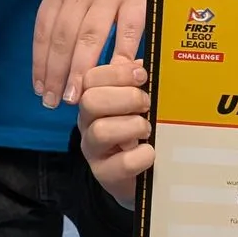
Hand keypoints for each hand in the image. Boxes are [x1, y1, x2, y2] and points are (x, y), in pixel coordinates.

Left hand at [34, 0, 177, 106]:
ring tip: (78, 98)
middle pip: (63, 38)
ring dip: (82, 71)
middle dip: (56, 74)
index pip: (44, 29)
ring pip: (90, 37)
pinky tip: (115, 75)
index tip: (39, 88)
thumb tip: (56, 42)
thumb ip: (66, 1)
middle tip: (54, 103)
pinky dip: (121, 54)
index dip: (40, 61)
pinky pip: (128, 29)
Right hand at [77, 59, 154, 206]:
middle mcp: (88, 122)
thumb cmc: (139, 132)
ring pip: (101, 130)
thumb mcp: (137, 103)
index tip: (142, 75)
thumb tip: (142, 61)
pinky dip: (141, 155)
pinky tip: (150, 152)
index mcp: (94, 99)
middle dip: (125, 98)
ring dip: (132, 126)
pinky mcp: (104, 174)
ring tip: (146, 129)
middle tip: (146, 105)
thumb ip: (136, 82)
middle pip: (90, 101)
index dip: (117, 73)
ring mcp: (93, 149)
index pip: (91, 77)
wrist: (141, 175)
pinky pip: (121, 163)